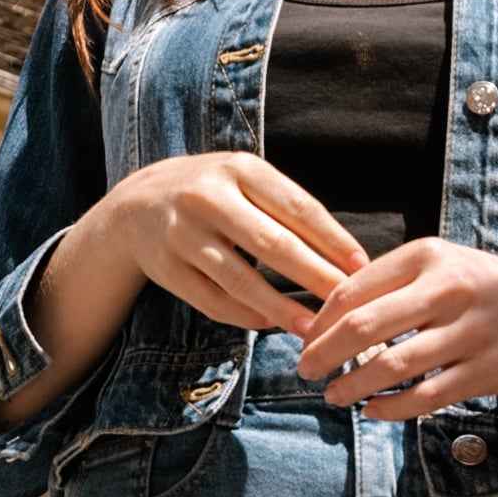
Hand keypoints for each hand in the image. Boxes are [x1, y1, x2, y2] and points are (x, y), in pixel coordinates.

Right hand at [98, 152, 367, 333]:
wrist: (136, 204)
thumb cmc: (213, 193)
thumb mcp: (245, 181)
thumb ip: (286, 209)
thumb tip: (345, 255)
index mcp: (239, 168)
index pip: (297, 207)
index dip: (332, 239)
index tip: (361, 266)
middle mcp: (207, 197)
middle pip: (272, 244)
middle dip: (315, 276)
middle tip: (346, 302)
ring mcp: (182, 233)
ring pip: (240, 280)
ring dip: (281, 308)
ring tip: (313, 328)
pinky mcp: (166, 267)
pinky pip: (213, 300)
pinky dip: (245, 316)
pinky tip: (271, 324)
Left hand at [304, 238, 497, 420]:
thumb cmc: (497, 292)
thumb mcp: (451, 266)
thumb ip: (399, 281)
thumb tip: (336, 309)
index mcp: (430, 256)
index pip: (353, 288)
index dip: (320, 319)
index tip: (304, 339)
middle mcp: (446, 289)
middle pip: (362, 326)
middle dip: (323, 354)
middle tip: (304, 372)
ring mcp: (467, 332)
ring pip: (390, 366)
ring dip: (351, 386)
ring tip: (333, 397)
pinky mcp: (484, 371)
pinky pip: (424, 396)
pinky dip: (390, 408)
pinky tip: (373, 411)